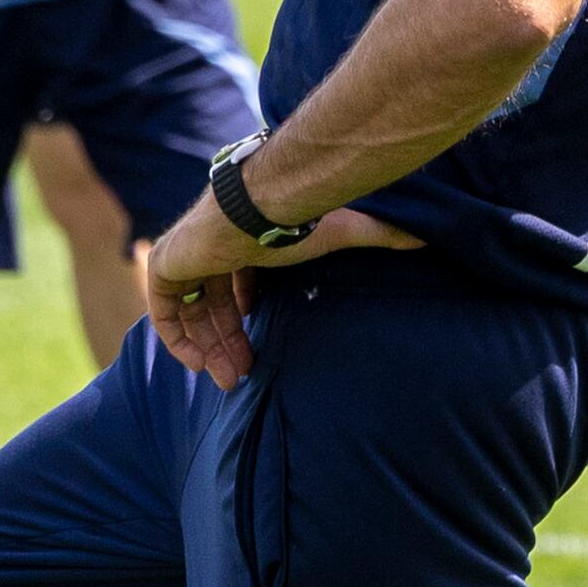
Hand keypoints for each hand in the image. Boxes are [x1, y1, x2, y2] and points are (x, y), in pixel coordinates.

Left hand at [142, 193, 426, 387]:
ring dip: (209, 350)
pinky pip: (163, 310)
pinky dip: (177, 339)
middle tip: (240, 381)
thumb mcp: (341, 233)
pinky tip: (198, 365)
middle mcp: (211, 249)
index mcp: (242, 241)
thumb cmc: (296, 218)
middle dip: (228, 346)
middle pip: (213, 308)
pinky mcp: (164, 264)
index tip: (257, 358)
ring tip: (230, 382)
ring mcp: (185, 255)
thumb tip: (424, 237)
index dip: (242, 324)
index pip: (235, 289)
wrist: (260, 205)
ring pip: (190, 314)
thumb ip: (378, 236)